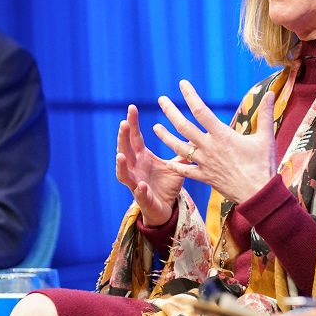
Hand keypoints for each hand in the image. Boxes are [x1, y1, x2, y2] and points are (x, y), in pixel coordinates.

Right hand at [116, 104, 186, 226]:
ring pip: (123, 173)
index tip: (131, 107)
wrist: (166, 207)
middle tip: (123, 123)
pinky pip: (139, 193)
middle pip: (125, 150)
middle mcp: (135, 168)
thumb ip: (183, 151)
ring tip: (120, 155)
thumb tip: (195, 135)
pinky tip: (141, 185)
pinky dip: (139, 190)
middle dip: (122, 137)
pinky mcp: (142, 198)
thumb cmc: (167, 185)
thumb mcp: (176, 165)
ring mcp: (136, 183)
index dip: (132, 123)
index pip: (135, 137)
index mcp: (142, 157)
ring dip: (121, 164)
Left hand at [153, 79, 275, 204]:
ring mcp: (204, 163)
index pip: (201, 111)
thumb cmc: (263, 165)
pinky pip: (186, 171)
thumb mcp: (266, 137)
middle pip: (184, 126)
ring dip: (165, 137)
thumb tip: (272, 94)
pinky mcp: (205, 177)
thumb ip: (266, 114)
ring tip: (155, 128)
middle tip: (161, 100)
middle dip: (170, 111)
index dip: (190, 96)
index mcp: (222, 135)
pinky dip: (176, 166)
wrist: (258, 194)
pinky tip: (167, 161)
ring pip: (179, 148)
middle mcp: (209, 147)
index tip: (182, 84)